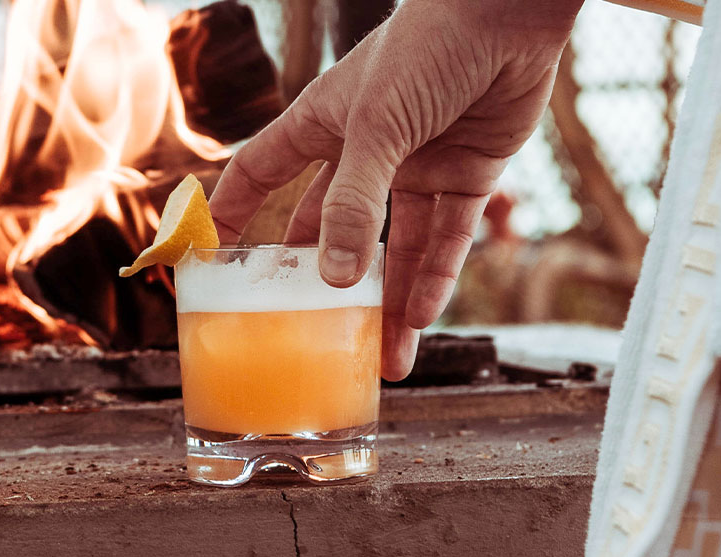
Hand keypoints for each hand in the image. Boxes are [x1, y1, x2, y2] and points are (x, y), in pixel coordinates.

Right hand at [209, 0, 581, 379]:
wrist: (511, 16)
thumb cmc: (428, 49)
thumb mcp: (377, 127)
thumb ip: (354, 203)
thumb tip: (336, 281)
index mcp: (324, 123)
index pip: (263, 173)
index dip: (235, 214)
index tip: (209, 262)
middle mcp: (367, 150)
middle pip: (334, 228)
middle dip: (328, 284)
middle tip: (314, 337)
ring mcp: (418, 166)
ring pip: (399, 247)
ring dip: (393, 301)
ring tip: (385, 360)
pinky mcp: (467, 177)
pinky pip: (447, 239)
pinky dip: (436, 278)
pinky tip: (421, 317)